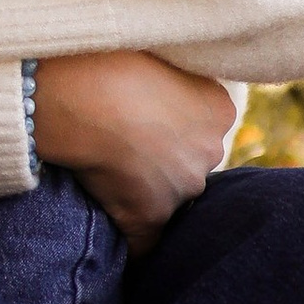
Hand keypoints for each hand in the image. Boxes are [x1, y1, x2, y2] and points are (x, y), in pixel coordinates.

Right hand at [33, 52, 234, 252]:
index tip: (144, 119)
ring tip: (107, 174)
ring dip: (146, 193)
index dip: (172, 127)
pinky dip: (134, 247)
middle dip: (164, 160)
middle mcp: (211, 149)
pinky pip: (146, 243)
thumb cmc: (110, 58)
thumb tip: (152, 87)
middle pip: (190, 164)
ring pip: (170, 198)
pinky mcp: (149, 215)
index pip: (203, 129)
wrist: (84, 91)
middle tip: (123, 144)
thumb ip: (169, 77)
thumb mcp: (157, 53)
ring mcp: (182, 186)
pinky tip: (121, 249)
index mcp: (219, 109)